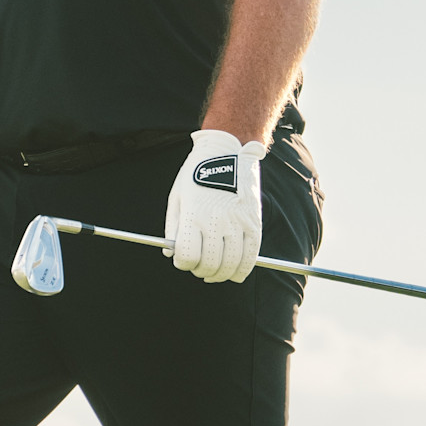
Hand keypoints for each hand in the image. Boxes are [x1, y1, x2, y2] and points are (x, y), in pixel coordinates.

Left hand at [165, 130, 267, 283]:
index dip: (183, 263)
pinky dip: (242, 270)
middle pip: (210, 264)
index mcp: (194, 214)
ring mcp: (238, 222)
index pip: (187, 255)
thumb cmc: (196, 174)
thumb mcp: (177, 197)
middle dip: (201, 271)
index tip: (182, 259)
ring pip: (231, 264)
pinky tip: (235, 273)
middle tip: (199, 267)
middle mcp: (216, 220)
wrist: (228, 151)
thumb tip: (171, 254)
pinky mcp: (254, 222)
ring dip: (221, 274)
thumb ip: (173, 228)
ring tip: (215, 272)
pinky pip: (251, 256)